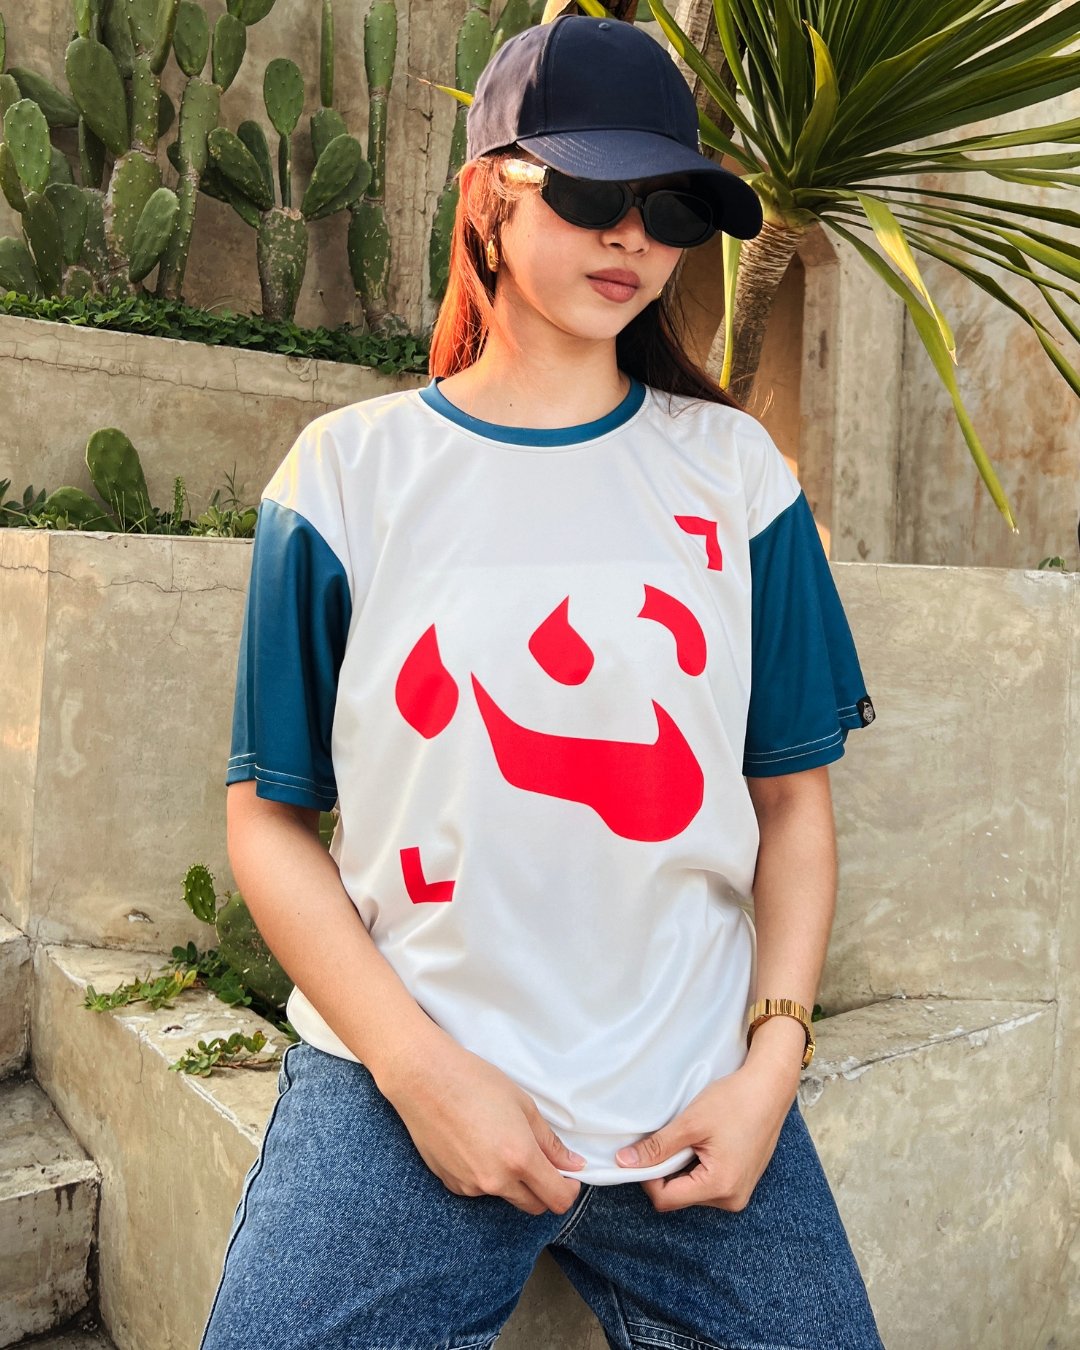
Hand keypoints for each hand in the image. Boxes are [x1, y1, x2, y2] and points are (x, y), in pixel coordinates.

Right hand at [376, 1027, 585, 1215]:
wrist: (425, 1079)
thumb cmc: (475, 1082)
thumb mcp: (523, 1105)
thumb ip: (550, 1142)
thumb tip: (573, 1164)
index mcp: (519, 1158)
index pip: (557, 1199)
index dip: (570, 1191)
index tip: (570, 1177)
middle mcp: (495, 1180)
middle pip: (533, 1206)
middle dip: (544, 1189)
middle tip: (540, 1160)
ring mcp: (470, 1186)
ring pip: (505, 1196)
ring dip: (514, 1182)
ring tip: (501, 1142)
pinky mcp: (451, 1184)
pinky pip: (479, 1189)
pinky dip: (487, 1176)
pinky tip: (477, 1146)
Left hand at [614, 1036, 801, 1211]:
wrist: (769, 1090)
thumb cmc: (735, 1102)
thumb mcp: (690, 1123)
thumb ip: (657, 1147)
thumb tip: (624, 1163)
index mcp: (720, 1187)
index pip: (666, 1199)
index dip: (648, 1177)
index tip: (645, 1151)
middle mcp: (732, 1199)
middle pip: (680, 1197)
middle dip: (667, 1171)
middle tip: (672, 1138)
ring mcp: (739, 1193)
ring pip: (692, 1190)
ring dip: (683, 1168)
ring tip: (693, 1138)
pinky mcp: (742, 1183)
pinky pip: (708, 1184)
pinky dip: (698, 1166)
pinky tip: (704, 1142)